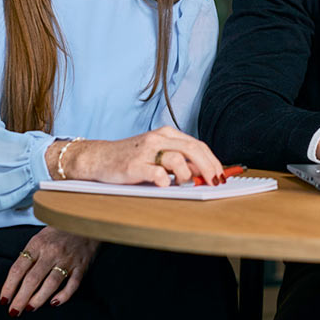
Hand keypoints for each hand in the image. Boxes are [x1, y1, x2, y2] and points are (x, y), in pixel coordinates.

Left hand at [0, 226, 98, 314]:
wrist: (85, 221)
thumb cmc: (58, 231)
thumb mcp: (40, 236)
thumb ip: (30, 255)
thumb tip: (16, 279)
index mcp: (37, 244)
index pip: (18, 268)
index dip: (9, 286)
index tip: (3, 299)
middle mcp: (51, 252)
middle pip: (32, 279)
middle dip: (21, 298)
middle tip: (14, 312)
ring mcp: (67, 259)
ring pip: (51, 283)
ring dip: (38, 299)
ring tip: (29, 309)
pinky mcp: (81, 266)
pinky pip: (72, 284)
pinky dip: (63, 295)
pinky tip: (54, 303)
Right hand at [49, 126, 224, 186]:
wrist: (99, 157)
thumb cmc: (130, 157)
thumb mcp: (156, 153)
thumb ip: (178, 159)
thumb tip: (202, 173)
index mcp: (165, 134)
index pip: (197, 144)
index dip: (212, 161)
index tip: (221, 175)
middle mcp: (157, 139)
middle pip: (192, 149)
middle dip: (208, 167)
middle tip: (214, 182)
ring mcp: (146, 152)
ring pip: (178, 159)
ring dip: (187, 175)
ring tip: (185, 183)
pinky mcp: (134, 166)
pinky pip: (158, 174)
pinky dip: (166, 182)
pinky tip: (165, 185)